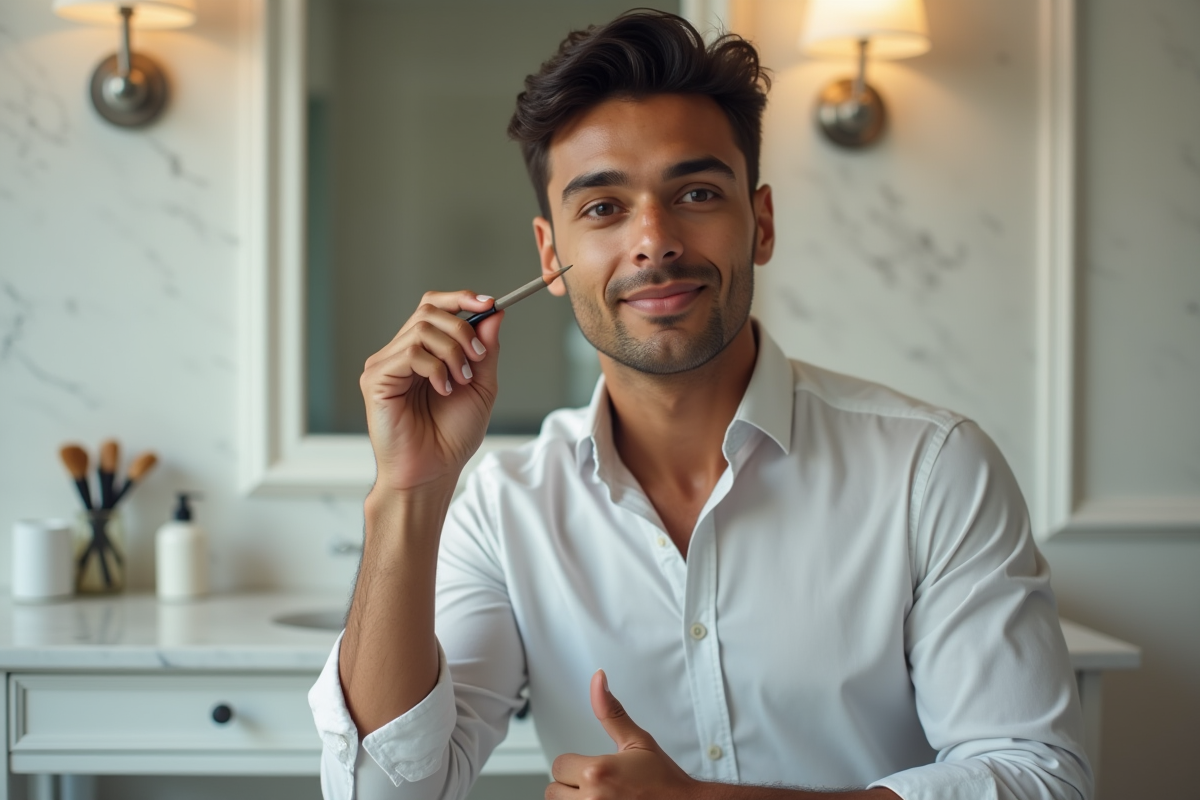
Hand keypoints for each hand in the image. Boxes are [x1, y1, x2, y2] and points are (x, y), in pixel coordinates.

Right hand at [360, 291, 500, 493]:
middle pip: (429, 312)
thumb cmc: (451, 436)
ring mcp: (385, 365)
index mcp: (422, 352)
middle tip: (476, 360)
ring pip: (422, 330)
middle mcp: (400, 353)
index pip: (433, 307)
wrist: (433, 471)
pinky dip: (435, 368)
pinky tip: (443, 390)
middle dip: (462, 330)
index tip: (489, 303)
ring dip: (452, 353)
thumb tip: (494, 312)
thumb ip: (486, 350)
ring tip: (460, 382)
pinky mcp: (375, 379)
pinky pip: (410, 352)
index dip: (460, 299)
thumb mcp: (480, 386)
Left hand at [547, 670, 697, 799]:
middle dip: (572, 787)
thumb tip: (598, 679)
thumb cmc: (665, 782)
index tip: (597, 770)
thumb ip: (611, 712)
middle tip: (600, 787)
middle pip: (554, 790)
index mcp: (598, 772)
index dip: (577, 766)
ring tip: (601, 798)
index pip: (560, 765)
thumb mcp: (638, 741)